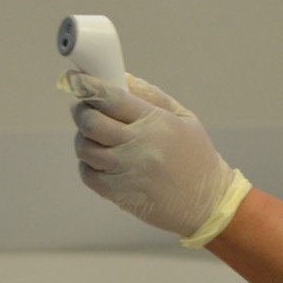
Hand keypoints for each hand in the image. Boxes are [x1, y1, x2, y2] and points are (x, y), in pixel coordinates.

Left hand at [62, 72, 237, 237]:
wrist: (207, 203)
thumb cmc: (197, 157)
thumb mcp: (183, 118)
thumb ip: (151, 96)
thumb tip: (120, 78)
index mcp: (155, 122)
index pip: (110, 98)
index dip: (88, 86)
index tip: (75, 79)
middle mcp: (137, 146)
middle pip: (90, 121)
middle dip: (82, 110)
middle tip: (85, 108)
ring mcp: (125, 171)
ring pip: (84, 147)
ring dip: (84, 138)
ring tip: (96, 135)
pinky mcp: (118, 193)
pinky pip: (87, 173)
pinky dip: (88, 163)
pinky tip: (101, 159)